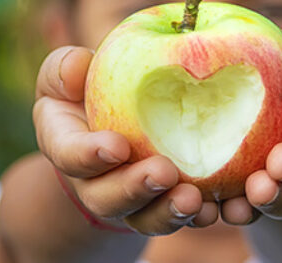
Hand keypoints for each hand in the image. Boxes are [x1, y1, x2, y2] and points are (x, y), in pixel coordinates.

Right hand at [33, 46, 217, 234]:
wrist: (113, 122)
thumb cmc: (89, 91)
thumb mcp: (68, 73)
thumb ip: (65, 68)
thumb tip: (77, 64)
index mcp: (68, 146)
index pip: (69, 155)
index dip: (89, 155)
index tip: (117, 146)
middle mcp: (94, 182)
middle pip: (107, 198)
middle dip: (135, 189)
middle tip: (164, 173)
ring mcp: (130, 197)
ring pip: (144, 217)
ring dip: (168, 212)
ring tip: (194, 199)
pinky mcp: (161, 201)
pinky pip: (177, 215)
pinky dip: (199, 215)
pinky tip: (216, 208)